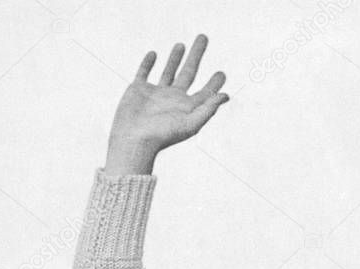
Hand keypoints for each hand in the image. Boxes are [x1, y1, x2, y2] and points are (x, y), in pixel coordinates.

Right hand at [105, 34, 228, 174]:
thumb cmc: (163, 135)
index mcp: (186, 108)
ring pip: (168, 71)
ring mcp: (155, 94)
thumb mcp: (190, 123)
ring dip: (175, 58)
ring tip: (181, 44)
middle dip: (196, 55)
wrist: (134, 140)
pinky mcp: (138, 90)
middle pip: (188, 73)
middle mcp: (173, 99)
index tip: (222, 73)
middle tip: (203, 37)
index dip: (214, 83)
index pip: (205, 92)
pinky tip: (153, 54)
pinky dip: (148, 63)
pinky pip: (144, 73)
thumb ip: (208, 108)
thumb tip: (225, 96)